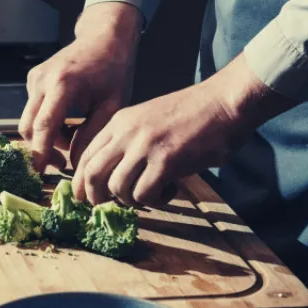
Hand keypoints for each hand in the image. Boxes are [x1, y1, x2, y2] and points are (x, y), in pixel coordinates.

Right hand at [19, 2, 142, 171]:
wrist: (104, 38)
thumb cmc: (113, 71)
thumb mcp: (112, 106)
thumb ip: (92, 135)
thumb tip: (75, 165)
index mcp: (63, 84)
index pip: (43, 126)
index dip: (40, 152)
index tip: (42, 171)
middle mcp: (42, 80)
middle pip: (28, 126)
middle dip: (42, 149)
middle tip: (63, 163)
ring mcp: (34, 79)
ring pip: (29, 120)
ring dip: (47, 136)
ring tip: (73, 137)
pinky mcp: (33, 80)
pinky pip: (34, 110)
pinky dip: (48, 123)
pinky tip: (68, 121)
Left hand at [73, 53, 294, 206]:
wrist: (225, 101)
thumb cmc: (191, 114)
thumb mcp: (147, 120)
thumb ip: (128, 143)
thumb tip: (111, 179)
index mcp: (119, 122)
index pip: (85, 156)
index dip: (81, 182)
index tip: (86, 198)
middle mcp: (126, 133)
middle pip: (92, 174)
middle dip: (95, 198)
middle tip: (110, 207)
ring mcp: (145, 146)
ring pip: (117, 188)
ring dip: (131, 201)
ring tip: (151, 194)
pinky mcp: (166, 160)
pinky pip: (144, 195)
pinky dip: (155, 201)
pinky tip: (171, 190)